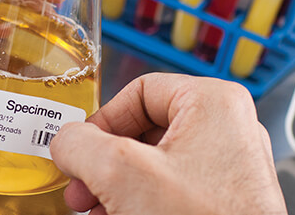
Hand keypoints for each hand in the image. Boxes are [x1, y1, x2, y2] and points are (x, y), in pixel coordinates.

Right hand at [49, 73, 286, 214]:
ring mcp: (229, 167)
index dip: (101, 122)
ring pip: (156, 163)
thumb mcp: (121, 174)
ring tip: (95, 209)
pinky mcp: (226, 199)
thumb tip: (65, 141)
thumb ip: (81, 145)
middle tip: (81, 186)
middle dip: (105, 163)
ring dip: (118, 186)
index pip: (140, 92)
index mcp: (213, 103)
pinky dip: (142, 201)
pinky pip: (174, 188)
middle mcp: (228, 129)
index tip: (80, 148)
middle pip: (145, 131)